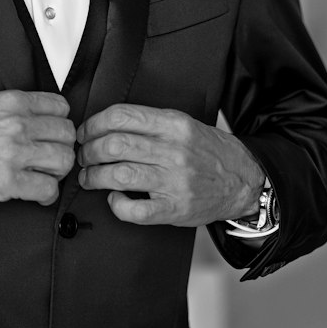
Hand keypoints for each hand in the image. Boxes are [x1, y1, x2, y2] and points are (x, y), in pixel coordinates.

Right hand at [0, 90, 75, 208]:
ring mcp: (13, 153)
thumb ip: (12, 113)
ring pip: (63, 161)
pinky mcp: (7, 182)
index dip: (60, 124)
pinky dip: (46, 195)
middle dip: (62, 149)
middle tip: (51, 160)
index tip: (54, 135)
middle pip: (66, 134)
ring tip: (44, 177)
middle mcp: (16, 124)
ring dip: (57, 173)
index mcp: (10, 102)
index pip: (60, 107)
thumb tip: (38, 123)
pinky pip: (47, 189)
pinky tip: (36, 194)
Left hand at [76, 104, 264, 226]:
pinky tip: (114, 199)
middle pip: (114, 145)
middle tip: (83, 157)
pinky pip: (134, 210)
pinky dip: (116, 205)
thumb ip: (149, 123)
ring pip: (118, 175)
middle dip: (88, 151)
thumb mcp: (184, 124)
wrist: (243, 180)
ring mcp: (174, 181)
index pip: (121, 116)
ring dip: (94, 176)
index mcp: (173, 124)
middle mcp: (173, 150)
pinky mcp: (174, 209)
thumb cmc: (207, 152)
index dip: (93, 124)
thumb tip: (104, 126)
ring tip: (90, 177)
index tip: (85, 133)